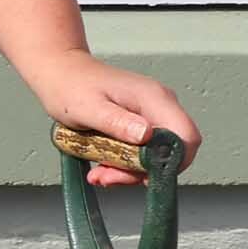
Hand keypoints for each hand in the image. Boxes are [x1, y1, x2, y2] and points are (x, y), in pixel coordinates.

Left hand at [32, 52, 196, 180]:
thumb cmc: (70, 87)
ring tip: (99, 173)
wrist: (61, 72)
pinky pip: (144, 150)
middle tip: (109, 176)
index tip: (142, 176)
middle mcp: (160, 105)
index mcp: (153, 99)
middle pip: (172, 150)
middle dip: (143, 171)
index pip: (186, 137)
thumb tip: (147, 135)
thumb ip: (116, 122)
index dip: (173, 162)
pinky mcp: (141, 121)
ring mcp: (152, 112)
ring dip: (130, 171)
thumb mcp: (88, 109)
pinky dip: (125, 163)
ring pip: (157, 154)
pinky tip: (102, 166)